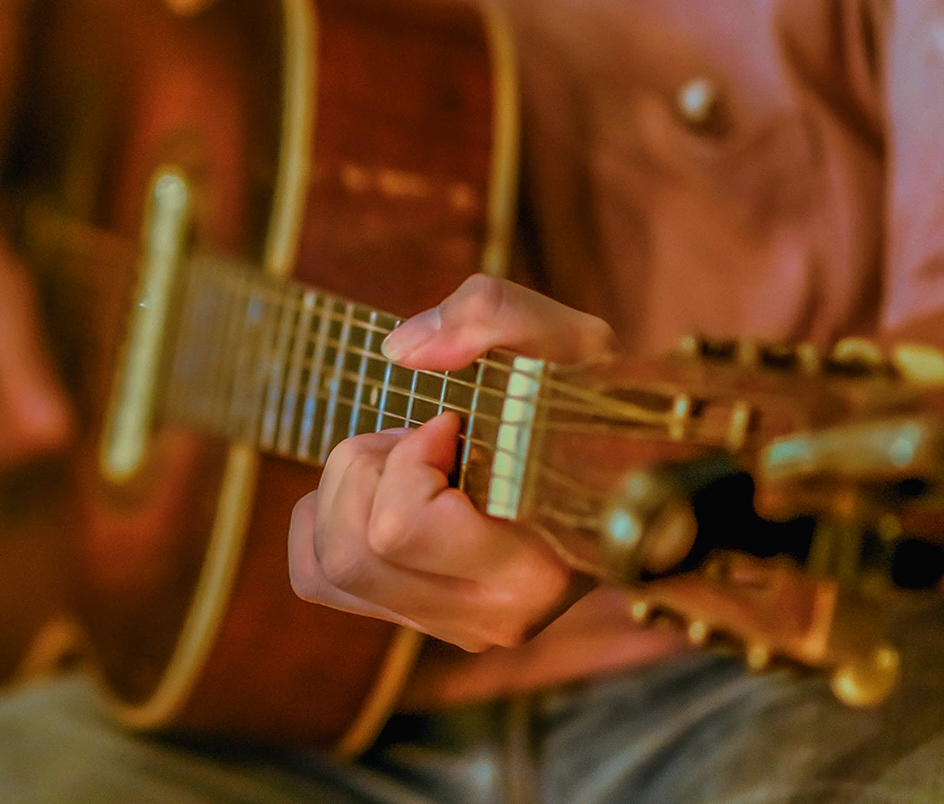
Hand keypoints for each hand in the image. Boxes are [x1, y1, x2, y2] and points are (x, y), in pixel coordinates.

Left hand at [289, 274, 614, 649]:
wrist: (627, 471)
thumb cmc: (595, 405)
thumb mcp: (567, 340)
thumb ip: (492, 315)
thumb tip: (402, 349)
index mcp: (532, 570)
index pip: (402, 527)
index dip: (409, 457)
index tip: (453, 423)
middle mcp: (491, 619)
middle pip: (352, 549)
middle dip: (368, 468)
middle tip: (424, 438)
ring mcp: (451, 628)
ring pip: (326, 567)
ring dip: (346, 492)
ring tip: (407, 462)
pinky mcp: (417, 619)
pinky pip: (315, 577)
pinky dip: (326, 521)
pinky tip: (380, 492)